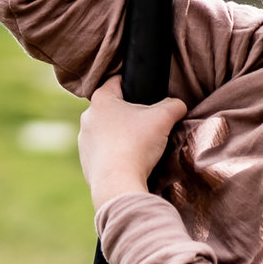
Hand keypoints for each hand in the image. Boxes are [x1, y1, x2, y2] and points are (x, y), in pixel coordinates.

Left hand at [77, 77, 188, 210]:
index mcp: (101, 100)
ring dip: (122, 134)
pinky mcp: (86, 160)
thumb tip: (178, 105)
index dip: (132, 83)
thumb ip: (174, 105)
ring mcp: (84, 140)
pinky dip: (116, 153)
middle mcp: (88, 117)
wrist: (117, 182)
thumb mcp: (163, 118)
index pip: (116, 81)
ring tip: (141, 144)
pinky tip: (130, 160)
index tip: (144, 91)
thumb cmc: (137, 144)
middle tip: (148, 121)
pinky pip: (104, 151)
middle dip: (130, 112)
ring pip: (107, 130)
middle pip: (113, 108)